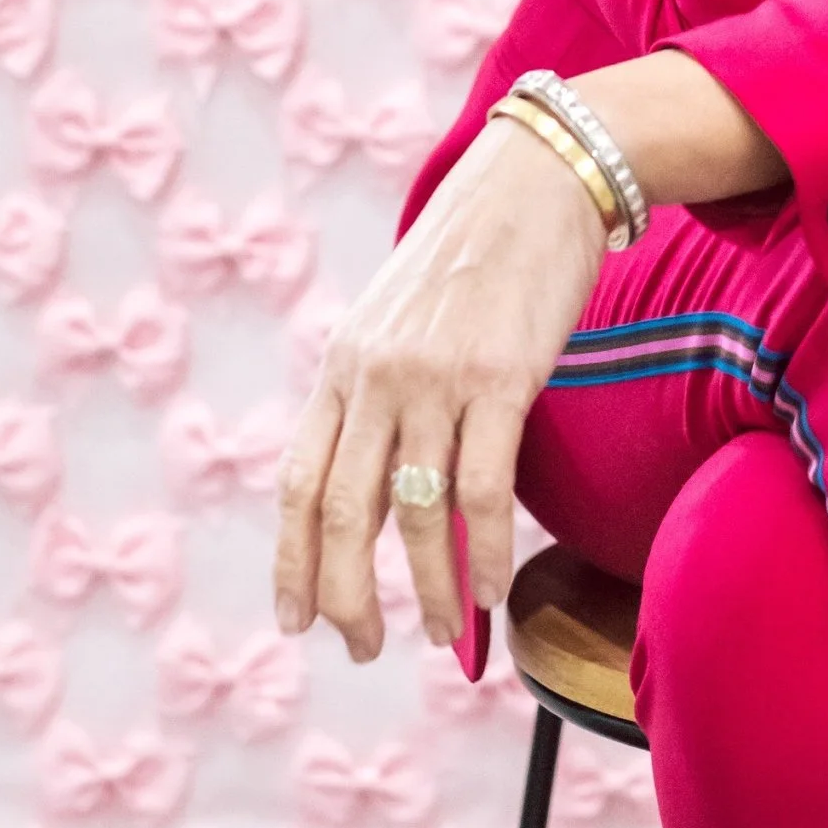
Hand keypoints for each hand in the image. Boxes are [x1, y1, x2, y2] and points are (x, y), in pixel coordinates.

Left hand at [272, 114, 608, 661]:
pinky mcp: (499, 379)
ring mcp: (436, 378)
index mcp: (342, 364)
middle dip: (346, 595)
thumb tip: (382, 482)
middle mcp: (376, 375)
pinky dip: (483, 551)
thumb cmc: (473, 255)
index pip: (299, 482)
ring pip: (416, 512)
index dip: (292, 559)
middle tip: (362, 648)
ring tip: (440, 635)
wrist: (534, 180)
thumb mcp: (397, 319)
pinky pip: (482, 489)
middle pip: (344, 512)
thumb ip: (378, 391)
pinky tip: (490, 588)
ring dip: (429, 588)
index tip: (295, 619)